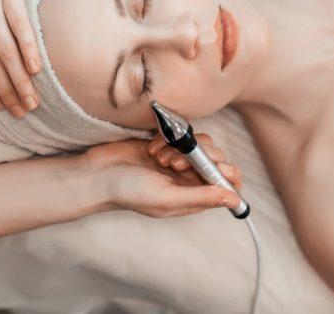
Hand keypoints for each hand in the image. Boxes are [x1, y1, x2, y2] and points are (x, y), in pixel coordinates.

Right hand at [86, 135, 242, 217]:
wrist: (98, 173)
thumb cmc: (128, 192)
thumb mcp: (167, 198)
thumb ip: (201, 198)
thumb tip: (234, 199)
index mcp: (193, 197)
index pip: (228, 185)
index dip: (226, 174)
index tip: (209, 167)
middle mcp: (190, 179)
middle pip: (217, 159)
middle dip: (198, 157)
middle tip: (174, 164)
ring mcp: (178, 160)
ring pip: (201, 144)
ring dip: (182, 147)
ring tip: (160, 157)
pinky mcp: (167, 144)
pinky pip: (182, 134)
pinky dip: (168, 139)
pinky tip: (152, 149)